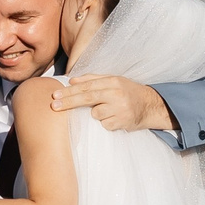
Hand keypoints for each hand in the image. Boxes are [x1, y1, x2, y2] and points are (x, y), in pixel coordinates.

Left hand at [46, 74, 174, 133]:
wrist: (150, 105)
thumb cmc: (128, 92)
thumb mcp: (113, 80)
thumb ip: (92, 79)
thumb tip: (72, 80)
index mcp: (113, 81)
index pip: (87, 86)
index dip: (70, 91)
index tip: (55, 95)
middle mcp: (117, 94)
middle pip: (87, 98)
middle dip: (69, 102)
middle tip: (54, 106)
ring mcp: (120, 109)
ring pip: (95, 114)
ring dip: (96, 114)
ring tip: (108, 111)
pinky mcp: (122, 122)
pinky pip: (104, 125)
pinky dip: (106, 123)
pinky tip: (115, 118)